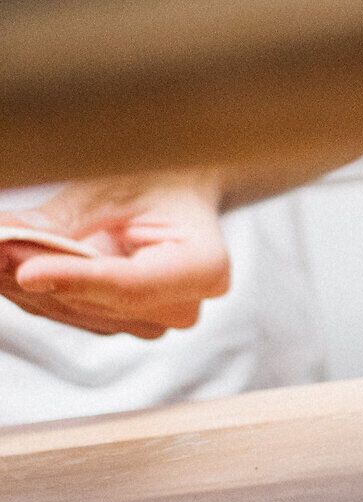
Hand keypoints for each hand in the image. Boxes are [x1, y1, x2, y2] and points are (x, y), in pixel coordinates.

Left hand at [0, 172, 230, 337]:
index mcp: (204, 269)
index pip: (132, 285)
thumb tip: (7, 237)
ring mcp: (150, 320)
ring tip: (2, 245)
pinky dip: (34, 286)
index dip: (75, 280)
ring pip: (72, 309)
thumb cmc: (160, 179)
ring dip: (26, 280)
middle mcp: (181, 306)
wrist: (177, 187)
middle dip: (36, 271)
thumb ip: (65, 218)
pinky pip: (66, 310)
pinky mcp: (119, 322)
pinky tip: (16, 259)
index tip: (26, 271)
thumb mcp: (116, 187)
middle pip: (94, 300)